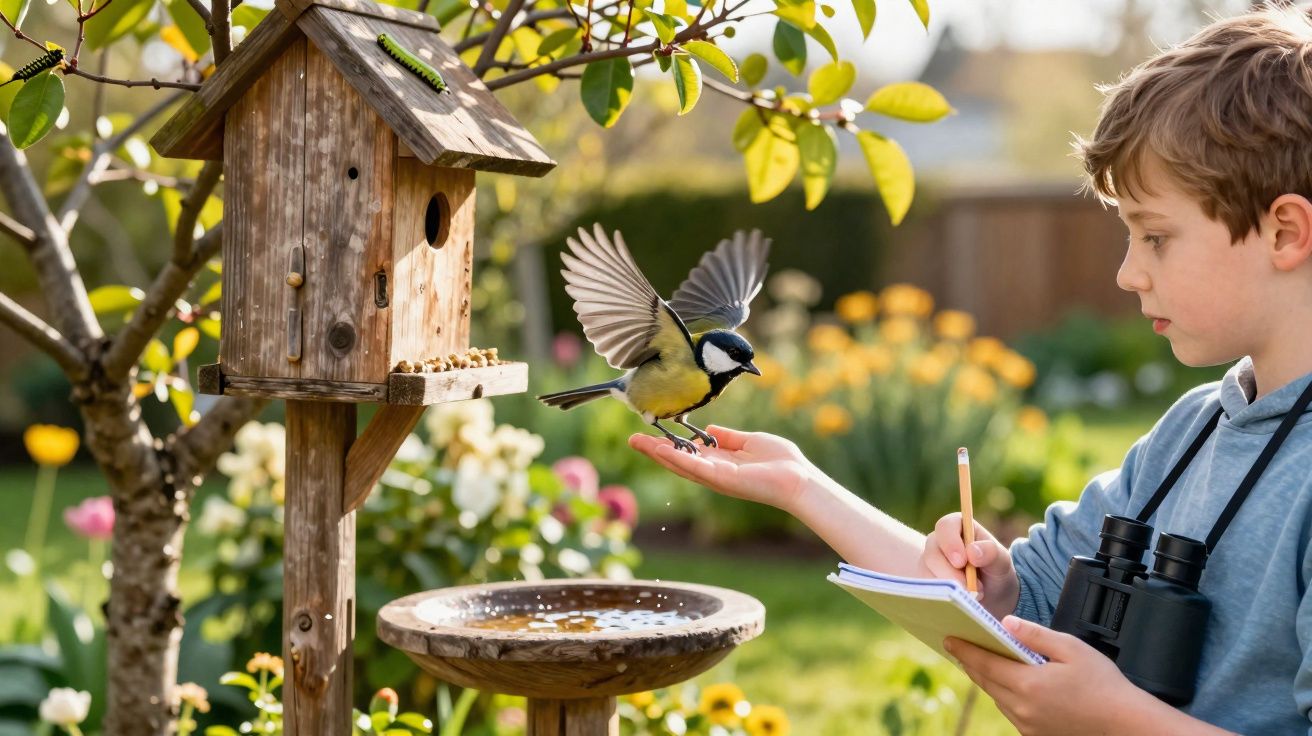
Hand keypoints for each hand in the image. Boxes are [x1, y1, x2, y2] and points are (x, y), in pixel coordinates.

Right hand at [628, 425, 819, 511]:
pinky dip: (677, 459)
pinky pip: (695, 468)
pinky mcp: (723, 480)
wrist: (799, 478)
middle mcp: (713, 472)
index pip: (687, 452)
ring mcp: (716, 478)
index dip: (668, 444)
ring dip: (658, 454)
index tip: (650, 434)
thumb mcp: (750, 441)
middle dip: (654, 450)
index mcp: (720, 462)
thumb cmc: (781, 461)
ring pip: (681, 465)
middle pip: (677, 460)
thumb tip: (709, 429)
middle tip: (632, 438)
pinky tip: (661, 450)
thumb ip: (728, 437)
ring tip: (638, 442)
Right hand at [923, 512, 1018, 618]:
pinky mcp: (925, 581)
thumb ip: (991, 552)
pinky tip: (959, 602)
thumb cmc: (996, 571)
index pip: (945, 526)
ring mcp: (929, 562)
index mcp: (958, 527)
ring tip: (973, 595)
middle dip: (950, 573)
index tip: (962, 561)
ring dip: (949, 588)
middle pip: (932, 553)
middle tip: (971, 588)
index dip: (950, 542)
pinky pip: (926, 590)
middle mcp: (939, 542)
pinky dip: (942, 597)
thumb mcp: (1002, 561)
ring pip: (926, 573)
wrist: (993, 595)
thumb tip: (972, 552)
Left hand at [945, 616, 1148, 734]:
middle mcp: (1023, 708)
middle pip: (986, 682)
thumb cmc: (1104, 685)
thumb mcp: (1071, 648)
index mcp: (1028, 684)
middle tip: (959, 646)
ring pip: (997, 698)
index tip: (949, 638)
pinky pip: (1011, 712)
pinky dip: (1006, 696)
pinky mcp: (1036, 735)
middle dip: (971, 663)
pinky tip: (1009, 684)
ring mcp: (1028, 725)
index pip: (984, 663)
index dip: (964, 650)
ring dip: (988, 680)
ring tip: (981, 661)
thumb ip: (1035, 635)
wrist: (1127, 725)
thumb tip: (1006, 623)